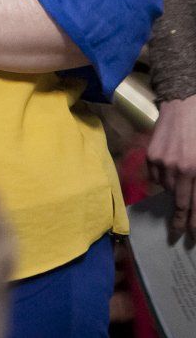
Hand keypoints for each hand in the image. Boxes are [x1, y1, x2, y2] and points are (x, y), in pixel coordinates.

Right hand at [148, 96, 195, 240]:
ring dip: (175, 191)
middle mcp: (180, 169)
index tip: (193, 237)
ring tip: (180, 182)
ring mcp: (163, 162)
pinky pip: (157, 176)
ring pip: (169, 189)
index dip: (195, 223)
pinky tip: (170, 170)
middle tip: (178, 234)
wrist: (183, 105)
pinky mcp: (151, 155)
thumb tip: (195, 201)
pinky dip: (163, 178)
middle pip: (181, 202)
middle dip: (181, 221)